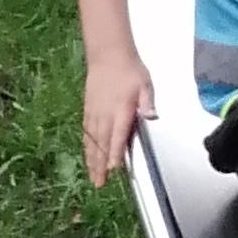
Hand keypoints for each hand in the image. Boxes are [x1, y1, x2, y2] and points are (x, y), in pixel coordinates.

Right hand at [83, 52, 156, 184]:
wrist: (108, 54)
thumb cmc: (129, 69)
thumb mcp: (145, 84)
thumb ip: (148, 102)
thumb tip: (151, 116)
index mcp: (121, 109)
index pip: (117, 135)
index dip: (115, 152)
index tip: (113, 168)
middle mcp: (105, 113)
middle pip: (102, 143)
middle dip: (100, 165)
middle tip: (99, 183)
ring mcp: (94, 112)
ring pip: (92, 140)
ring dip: (92, 160)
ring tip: (92, 176)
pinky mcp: (88, 109)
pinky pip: (86, 132)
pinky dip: (87, 146)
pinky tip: (88, 155)